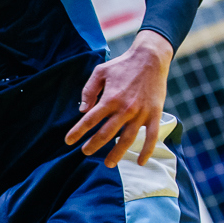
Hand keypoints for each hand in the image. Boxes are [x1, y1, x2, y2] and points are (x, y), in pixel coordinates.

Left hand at [66, 31, 172, 167]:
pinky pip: (152, 136)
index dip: (77, 132)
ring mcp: (141, 113)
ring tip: (108, 164)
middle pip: (106, 134)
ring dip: (116, 154)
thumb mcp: (100, 72)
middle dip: (93, 145)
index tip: (68, 141)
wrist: (151, 58)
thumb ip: (89, 91)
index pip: (89, 120)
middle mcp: (125, 109)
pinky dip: (147, 151)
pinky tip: (140, 162)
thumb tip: (82, 110)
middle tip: (85, 152)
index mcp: (110, 98)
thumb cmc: (123, 65)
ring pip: (127, 139)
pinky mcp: (155, 114)